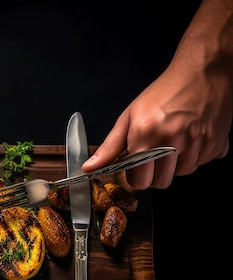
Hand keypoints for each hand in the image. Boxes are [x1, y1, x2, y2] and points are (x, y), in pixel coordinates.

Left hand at [82, 65, 230, 189]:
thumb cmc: (162, 93)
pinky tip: (192, 137)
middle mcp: (172, 141)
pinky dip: (196, 155)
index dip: (136, 176)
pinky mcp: (216, 143)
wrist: (201, 72)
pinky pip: (202, 163)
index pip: (139, 181)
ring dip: (177, 164)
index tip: (137, 166)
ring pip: (182, 174)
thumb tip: (89, 168)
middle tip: (156, 153)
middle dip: (155, 173)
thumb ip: (110, 147)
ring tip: (175, 141)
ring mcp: (197, 143)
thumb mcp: (129, 117)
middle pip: (161, 182)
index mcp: (145, 135)